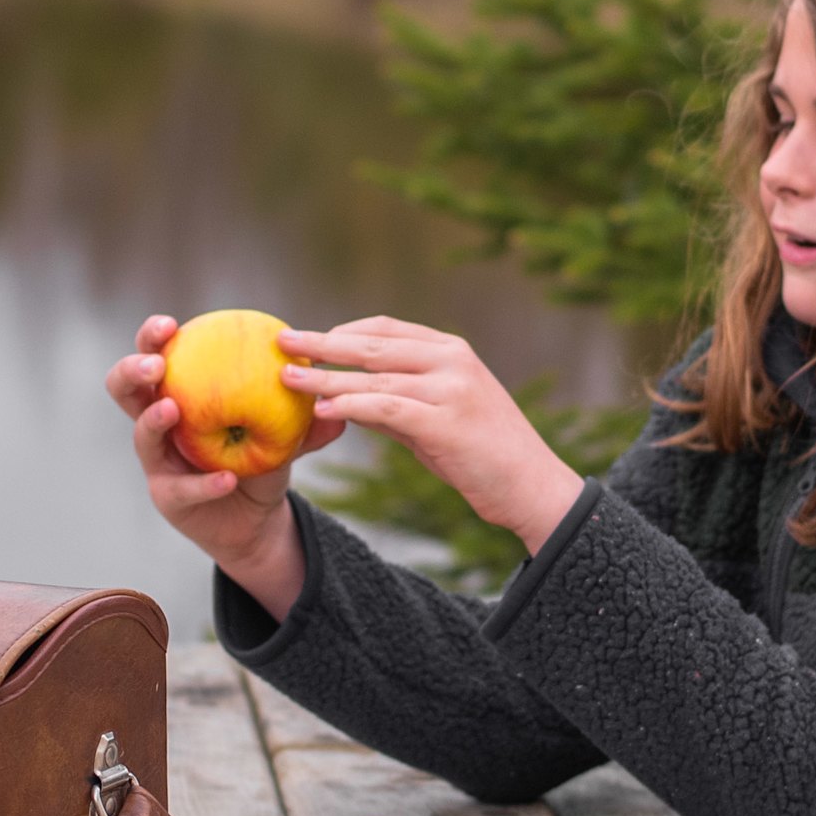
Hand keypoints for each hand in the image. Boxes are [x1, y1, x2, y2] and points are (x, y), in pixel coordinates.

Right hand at [106, 314, 343, 621]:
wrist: (258, 518)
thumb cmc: (263, 459)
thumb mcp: (285, 431)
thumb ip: (304, 414)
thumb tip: (333, 394)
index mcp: (180, 392)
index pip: (155, 355)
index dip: (153, 336)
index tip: (169, 324)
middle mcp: (158, 424)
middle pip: (124, 389)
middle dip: (133, 369)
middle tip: (156, 363)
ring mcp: (158, 463)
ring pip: (141, 437)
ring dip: (154, 420)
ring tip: (173, 409)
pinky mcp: (168, 498)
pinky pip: (182, 489)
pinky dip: (205, 483)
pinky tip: (226, 478)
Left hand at [281, 318, 586, 554]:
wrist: (533, 487)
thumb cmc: (484, 456)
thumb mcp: (438, 417)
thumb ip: (397, 402)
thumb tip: (345, 397)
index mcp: (452, 351)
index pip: (386, 328)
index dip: (343, 331)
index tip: (309, 338)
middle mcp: (452, 360)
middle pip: (372, 344)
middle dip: (322, 343)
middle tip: (282, 341)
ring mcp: (451, 388)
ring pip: (374, 375)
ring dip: (326, 377)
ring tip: (288, 380)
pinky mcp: (447, 421)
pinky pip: (386, 407)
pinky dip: (350, 405)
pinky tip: (322, 410)